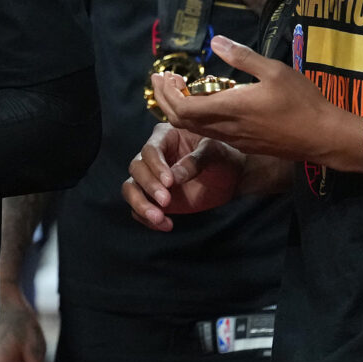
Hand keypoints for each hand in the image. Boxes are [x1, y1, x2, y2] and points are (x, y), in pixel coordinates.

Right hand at [123, 123, 243, 230]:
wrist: (232, 177)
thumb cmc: (223, 157)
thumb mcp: (215, 153)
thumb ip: (196, 161)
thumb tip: (174, 176)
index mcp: (165, 137)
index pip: (150, 150)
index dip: (156, 167)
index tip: (169, 183)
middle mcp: (153, 156)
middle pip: (136, 169)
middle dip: (148, 187)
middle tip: (166, 201)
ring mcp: (151, 178)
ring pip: (131, 189)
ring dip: (140, 204)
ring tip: (159, 218)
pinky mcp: (153, 199)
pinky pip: (139, 208)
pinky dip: (147, 218)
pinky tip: (166, 224)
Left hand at [151, 36, 343, 161]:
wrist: (323, 137)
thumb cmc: (302, 101)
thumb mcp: (274, 71)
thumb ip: (242, 57)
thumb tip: (215, 41)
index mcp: (231, 108)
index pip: (183, 108)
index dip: (167, 94)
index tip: (164, 74)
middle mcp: (227, 128)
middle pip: (182, 121)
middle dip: (165, 100)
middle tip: (163, 79)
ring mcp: (235, 140)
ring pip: (195, 129)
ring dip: (181, 109)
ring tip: (180, 87)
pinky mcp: (245, 145)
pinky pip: (210, 133)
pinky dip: (197, 118)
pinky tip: (207, 102)